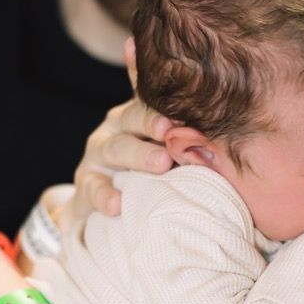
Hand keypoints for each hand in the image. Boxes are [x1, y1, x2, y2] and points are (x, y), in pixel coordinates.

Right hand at [63, 37, 173, 226]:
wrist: (107, 200)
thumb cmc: (149, 170)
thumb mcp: (165, 149)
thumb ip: (184, 136)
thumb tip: (216, 122)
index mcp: (138, 115)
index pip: (149, 100)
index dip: (163, 102)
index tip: (182, 108)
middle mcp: (116, 127)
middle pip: (132, 118)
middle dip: (152, 122)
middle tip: (171, 130)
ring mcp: (98, 154)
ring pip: (115, 149)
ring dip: (139, 155)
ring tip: (162, 163)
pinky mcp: (86, 182)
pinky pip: (93, 187)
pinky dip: (105, 195)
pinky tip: (117, 203)